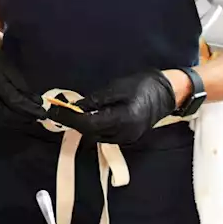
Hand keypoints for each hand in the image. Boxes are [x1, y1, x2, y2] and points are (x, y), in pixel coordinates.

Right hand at [0, 48, 46, 129]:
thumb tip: (37, 104)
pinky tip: (14, 120)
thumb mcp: (13, 71)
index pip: (14, 102)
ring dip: (15, 123)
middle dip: (23, 119)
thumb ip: (24, 89)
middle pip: (5, 115)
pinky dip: (5, 123)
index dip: (30, 110)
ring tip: (27, 119)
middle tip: (36, 118)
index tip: (43, 114)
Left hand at [47, 69, 176, 144]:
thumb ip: (95, 100)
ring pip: (97, 136)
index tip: (54, 110)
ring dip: (83, 126)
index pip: (88, 124)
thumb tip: (76, 107)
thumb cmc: (143, 85)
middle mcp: (124, 134)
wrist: (168, 93)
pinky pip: (105, 136)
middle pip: (91, 133)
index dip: (69, 118)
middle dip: (74, 122)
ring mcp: (127, 138)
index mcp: (122, 120)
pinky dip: (94, 128)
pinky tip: (89, 117)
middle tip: (59, 109)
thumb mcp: (116, 88)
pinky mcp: (128, 138)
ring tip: (71, 113)